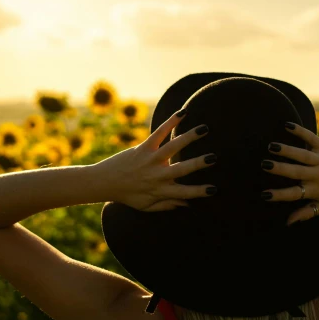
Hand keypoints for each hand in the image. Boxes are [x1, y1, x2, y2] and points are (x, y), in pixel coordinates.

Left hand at [96, 110, 215, 211]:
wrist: (103, 182)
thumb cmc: (128, 195)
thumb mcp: (146, 206)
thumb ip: (167, 205)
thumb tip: (189, 204)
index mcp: (160, 191)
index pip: (185, 193)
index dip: (200, 191)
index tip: (215, 189)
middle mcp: (157, 175)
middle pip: (182, 169)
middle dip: (199, 163)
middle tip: (214, 158)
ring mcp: (150, 159)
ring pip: (173, 147)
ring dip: (189, 137)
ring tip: (205, 129)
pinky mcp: (143, 147)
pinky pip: (159, 133)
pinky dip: (170, 122)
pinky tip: (183, 113)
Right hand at [261, 122, 318, 225]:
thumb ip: (306, 213)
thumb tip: (287, 223)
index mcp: (315, 189)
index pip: (295, 194)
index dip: (280, 195)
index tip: (264, 194)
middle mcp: (317, 174)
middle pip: (297, 172)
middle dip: (280, 169)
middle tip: (264, 165)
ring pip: (303, 155)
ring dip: (287, 150)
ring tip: (271, 146)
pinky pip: (311, 138)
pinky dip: (300, 131)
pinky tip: (287, 125)